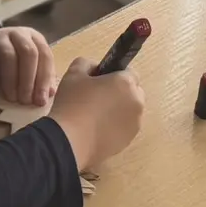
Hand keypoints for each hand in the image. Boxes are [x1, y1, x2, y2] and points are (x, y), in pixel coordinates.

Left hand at [0, 25, 56, 108]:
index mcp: (1, 36)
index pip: (9, 54)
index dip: (11, 76)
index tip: (11, 97)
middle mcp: (20, 33)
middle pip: (30, 53)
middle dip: (30, 79)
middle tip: (27, 101)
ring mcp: (35, 37)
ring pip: (45, 56)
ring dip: (44, 80)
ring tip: (41, 101)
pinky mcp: (44, 45)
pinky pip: (52, 60)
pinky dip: (51, 77)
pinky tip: (50, 94)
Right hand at [47, 57, 145, 172]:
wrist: (69, 141)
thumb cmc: (72, 103)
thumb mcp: (74, 74)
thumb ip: (87, 64)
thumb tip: (95, 70)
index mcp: (126, 83)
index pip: (129, 72)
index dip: (114, 74)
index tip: (99, 80)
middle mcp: (136, 103)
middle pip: (132, 92)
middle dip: (119, 92)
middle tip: (96, 97)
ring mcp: (134, 125)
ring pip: (129, 111)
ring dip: (118, 110)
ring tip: (95, 116)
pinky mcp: (127, 142)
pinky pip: (123, 128)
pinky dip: (114, 127)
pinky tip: (96, 130)